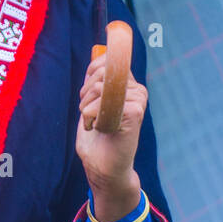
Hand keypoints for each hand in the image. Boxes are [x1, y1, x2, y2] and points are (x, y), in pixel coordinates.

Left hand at [76, 54, 145, 221]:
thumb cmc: (97, 136)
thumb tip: (99, 54)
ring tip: (93, 124)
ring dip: (86, 108)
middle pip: (100, 73)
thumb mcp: (92, 102)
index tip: (86, 96)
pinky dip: (90, 116)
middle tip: (89, 115)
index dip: (90, 74)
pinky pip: (103, 102)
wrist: (104, 167)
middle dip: (85, 94)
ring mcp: (138, 99)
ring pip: (99, 87)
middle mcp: (137, 89)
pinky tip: (97, 128)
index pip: (105, 61)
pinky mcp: (135, 111)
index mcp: (128, 85)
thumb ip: (97, 79)